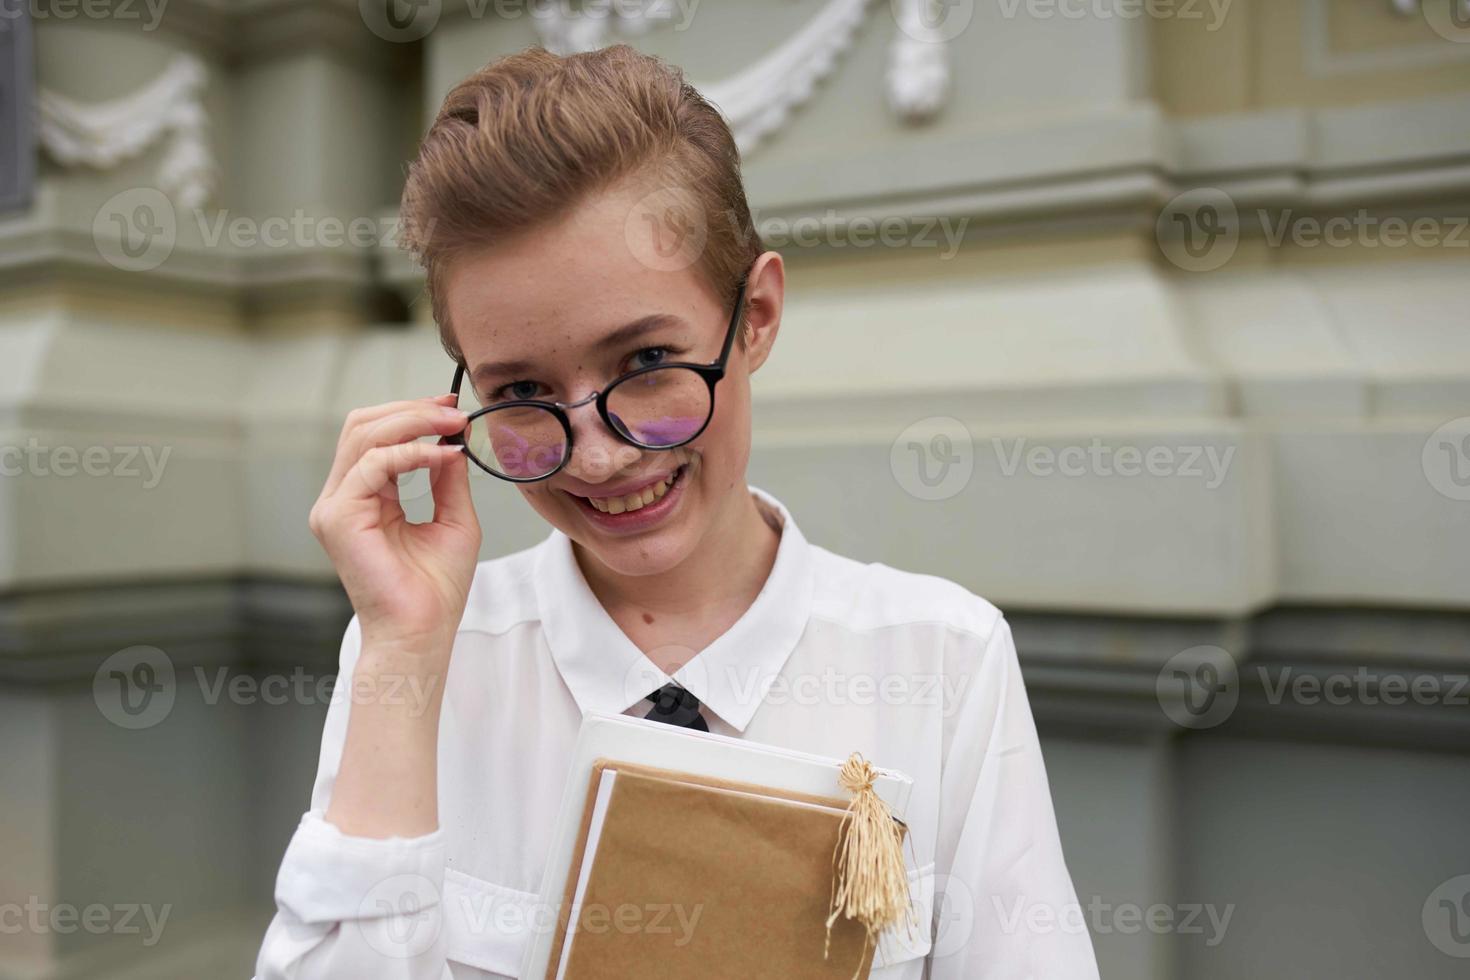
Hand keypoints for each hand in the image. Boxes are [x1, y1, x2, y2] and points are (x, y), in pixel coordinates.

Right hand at [309, 394, 480, 658]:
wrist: (422, 632)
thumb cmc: (436, 590)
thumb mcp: (453, 518)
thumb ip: (447, 477)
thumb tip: (453, 437)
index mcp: (364, 497)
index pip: (375, 436)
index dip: (411, 414)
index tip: (452, 408)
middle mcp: (342, 498)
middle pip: (363, 426)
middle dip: (411, 411)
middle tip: (453, 410)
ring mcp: (334, 507)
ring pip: (363, 436)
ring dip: (412, 423)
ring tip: (452, 425)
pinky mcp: (338, 517)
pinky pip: (372, 464)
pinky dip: (410, 453)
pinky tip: (441, 456)